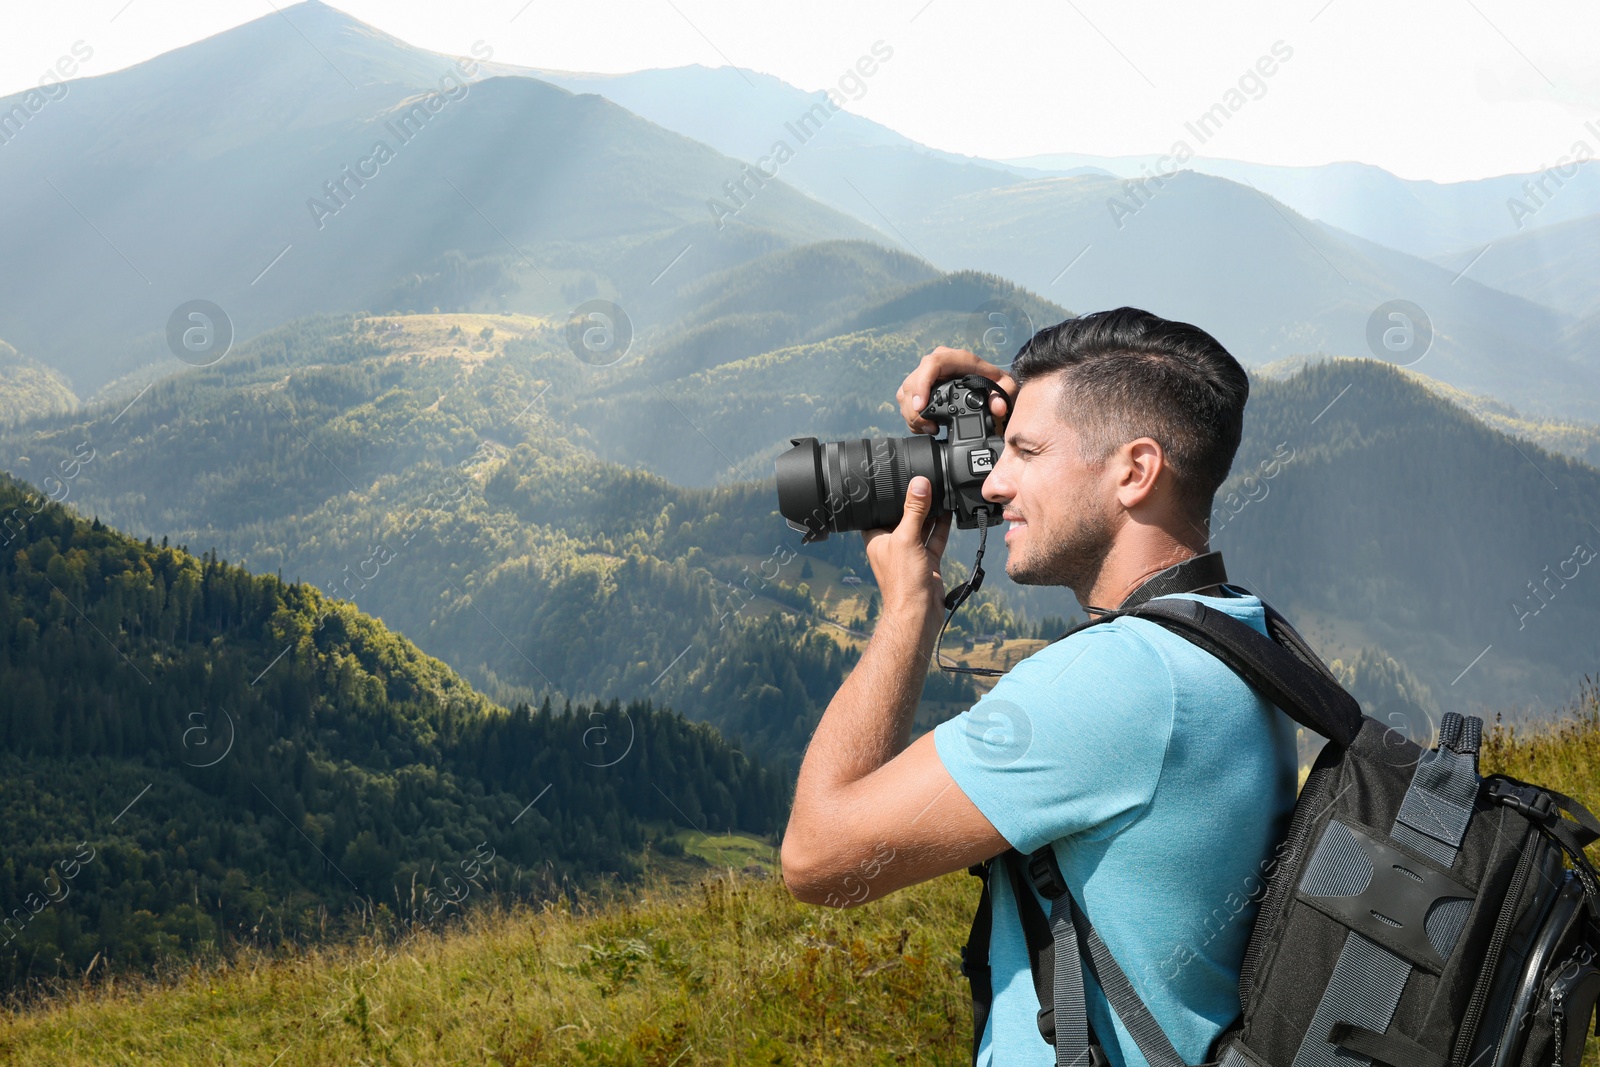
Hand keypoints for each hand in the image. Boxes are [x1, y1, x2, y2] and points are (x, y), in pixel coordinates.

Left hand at [862, 476, 952, 624]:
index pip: (878, 510)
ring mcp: (910, 552)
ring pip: (921, 526)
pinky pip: (935, 538)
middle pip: (903, 516)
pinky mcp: (927, 560)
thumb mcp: (907, 538)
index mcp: (876, 538)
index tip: (896, 477)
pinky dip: (942, 525)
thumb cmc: (902, 581)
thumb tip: (919, 484)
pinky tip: (949, 511)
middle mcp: (892, 544)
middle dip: (914, 501)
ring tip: (939, 491)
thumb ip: (914, 510)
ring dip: (930, 511)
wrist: (918, 612)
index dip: (886, 495)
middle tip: (925, 481)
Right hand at [896, 346, 1016, 434]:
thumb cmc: (995, 382)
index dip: (922, 384)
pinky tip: (924, 426)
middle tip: (928, 427)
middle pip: (913, 381)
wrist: (989, 384)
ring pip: (905, 391)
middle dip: (914, 408)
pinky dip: (911, 415)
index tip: (920, 406)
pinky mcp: (921, 385)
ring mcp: (927, 373)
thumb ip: (1003, 395)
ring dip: (911, 414)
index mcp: (957, 358)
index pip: (932, 364)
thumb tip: (996, 407)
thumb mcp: (1005, 387)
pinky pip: (906, 398)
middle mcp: (938, 362)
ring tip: (929, 429)